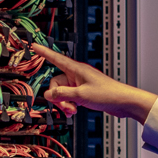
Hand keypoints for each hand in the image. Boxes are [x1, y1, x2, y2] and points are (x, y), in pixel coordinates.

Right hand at [29, 43, 157, 120]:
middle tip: (66, 106)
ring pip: (63, 92)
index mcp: (76, 69)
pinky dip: (69, 105)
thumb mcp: (81, 95)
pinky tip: (74, 111)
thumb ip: (62, 94)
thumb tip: (48, 94)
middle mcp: (77, 75)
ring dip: (64, 103)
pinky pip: (70, 97)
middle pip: (56, 83)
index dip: (44, 53)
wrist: (123, 102)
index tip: (34, 46)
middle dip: (58, 97)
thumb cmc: (107, 94)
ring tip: (72, 110)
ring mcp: (80, 84)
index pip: (56, 58)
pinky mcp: (84, 92)